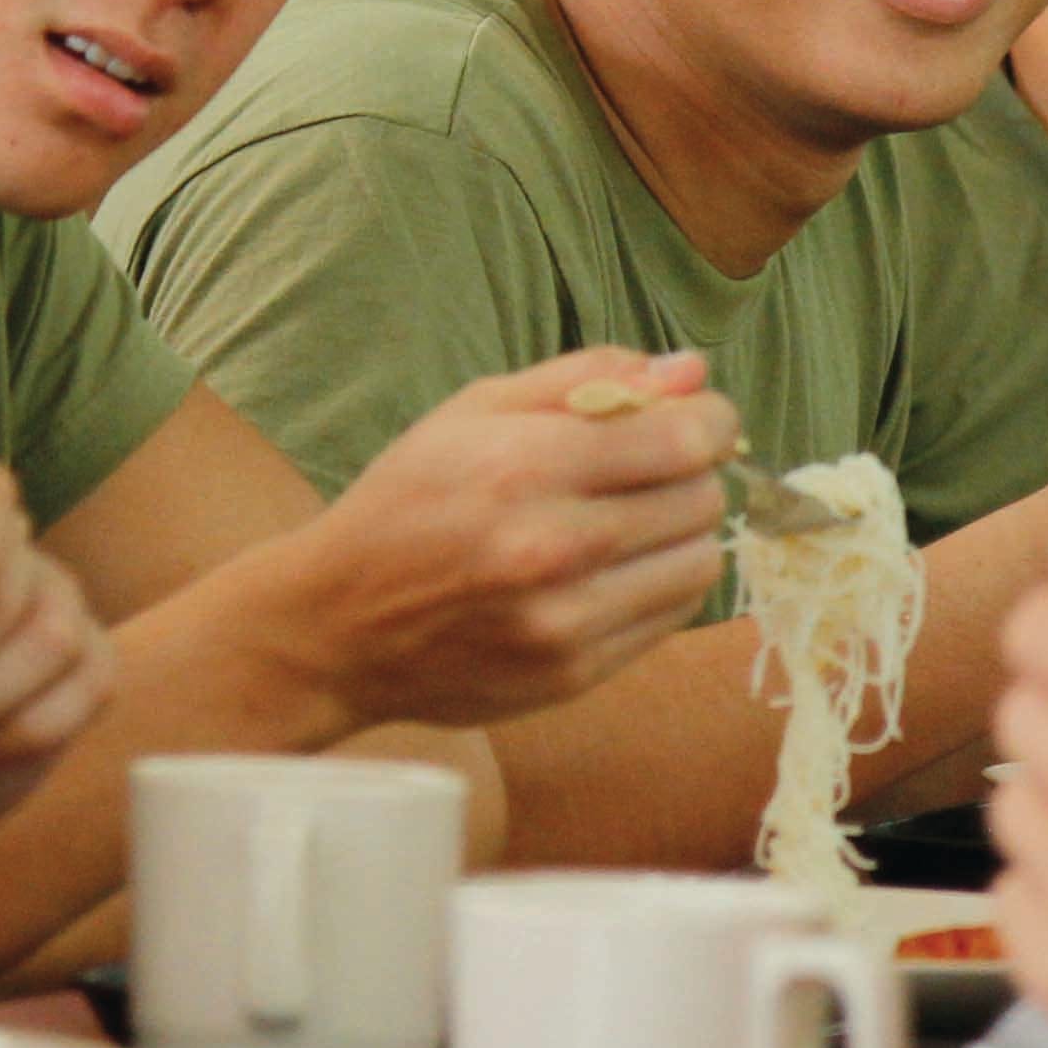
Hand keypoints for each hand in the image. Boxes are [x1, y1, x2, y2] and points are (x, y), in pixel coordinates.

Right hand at [271, 350, 741, 726]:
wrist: (338, 626)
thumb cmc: (408, 501)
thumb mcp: (475, 410)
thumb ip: (589, 379)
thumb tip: (692, 372)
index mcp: (523, 467)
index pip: (681, 439)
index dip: (710, 419)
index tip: (699, 416)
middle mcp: (551, 550)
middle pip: (700, 499)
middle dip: (690, 473)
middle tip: (650, 469)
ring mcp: (565, 623)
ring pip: (700, 564)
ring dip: (680, 535)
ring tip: (628, 522)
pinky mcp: (574, 675)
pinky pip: (671, 619)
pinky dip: (657, 585)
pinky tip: (608, 570)